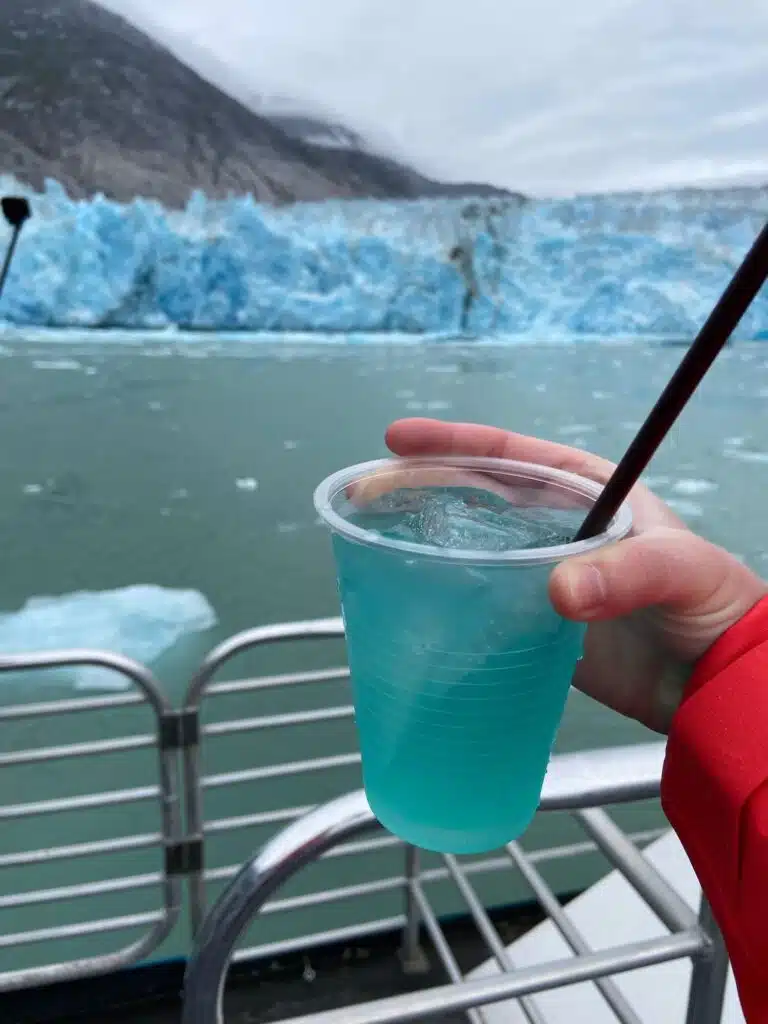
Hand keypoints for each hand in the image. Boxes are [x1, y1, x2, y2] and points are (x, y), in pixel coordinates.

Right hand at [386, 418, 767, 732]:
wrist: (715, 679)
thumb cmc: (710, 603)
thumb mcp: (678, 569)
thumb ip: (625, 573)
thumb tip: (558, 591)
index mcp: (585, 489)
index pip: (510, 454)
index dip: (453, 443)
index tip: (399, 442)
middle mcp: (556, 524)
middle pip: (474, 494)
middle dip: (419, 486)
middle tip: (366, 493)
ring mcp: (540, 572)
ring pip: (470, 544)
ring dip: (423, 536)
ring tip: (371, 536)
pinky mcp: (533, 620)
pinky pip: (478, 598)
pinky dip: (444, 593)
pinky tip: (410, 596)